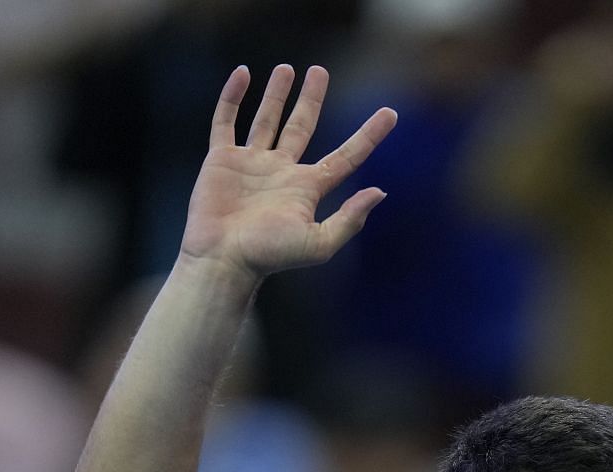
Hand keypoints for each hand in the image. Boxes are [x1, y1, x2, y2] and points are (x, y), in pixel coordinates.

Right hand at [180, 64, 395, 279]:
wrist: (223, 260)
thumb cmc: (269, 256)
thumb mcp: (319, 243)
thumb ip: (349, 219)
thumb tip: (379, 192)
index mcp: (308, 188)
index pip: (347, 156)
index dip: (370, 135)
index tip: (391, 113)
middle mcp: (281, 171)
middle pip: (301, 126)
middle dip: (311, 99)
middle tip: (320, 71)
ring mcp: (251, 163)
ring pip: (266, 119)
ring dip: (276, 94)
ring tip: (287, 69)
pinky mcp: (221, 160)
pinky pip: (226, 121)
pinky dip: (233, 97)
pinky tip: (243, 74)